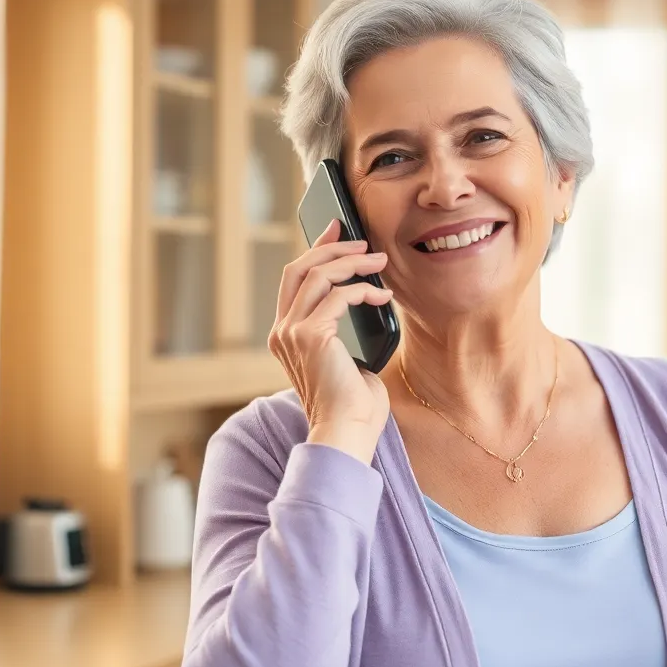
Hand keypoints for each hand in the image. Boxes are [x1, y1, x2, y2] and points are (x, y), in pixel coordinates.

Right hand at [269, 221, 393, 462]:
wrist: (348, 434)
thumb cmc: (353, 404)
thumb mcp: (346, 357)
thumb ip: (343, 327)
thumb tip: (365, 295)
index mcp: (285, 335)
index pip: (295, 280)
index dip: (316, 251)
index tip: (338, 231)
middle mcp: (282, 331)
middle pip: (300, 268)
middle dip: (331, 246)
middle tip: (361, 238)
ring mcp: (292, 333)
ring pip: (319, 276)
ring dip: (352, 262)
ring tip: (379, 260)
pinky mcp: (311, 336)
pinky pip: (339, 296)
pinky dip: (364, 290)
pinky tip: (383, 296)